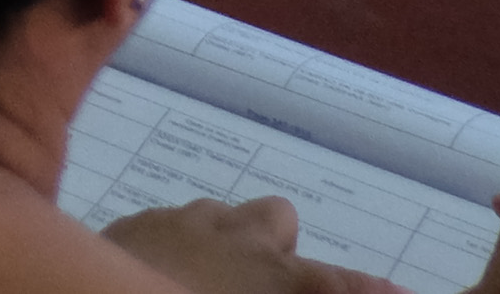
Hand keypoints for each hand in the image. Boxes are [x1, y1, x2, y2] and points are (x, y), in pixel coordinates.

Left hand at [105, 197, 413, 293]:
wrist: (100, 293)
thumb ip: (297, 282)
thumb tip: (295, 277)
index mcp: (284, 279)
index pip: (349, 285)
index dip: (374, 290)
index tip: (400, 292)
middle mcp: (243, 239)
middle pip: (279, 218)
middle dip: (275, 246)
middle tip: (255, 285)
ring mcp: (187, 221)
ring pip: (219, 213)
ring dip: (220, 241)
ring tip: (197, 278)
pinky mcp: (138, 220)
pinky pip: (168, 220)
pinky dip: (169, 242)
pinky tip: (151, 270)